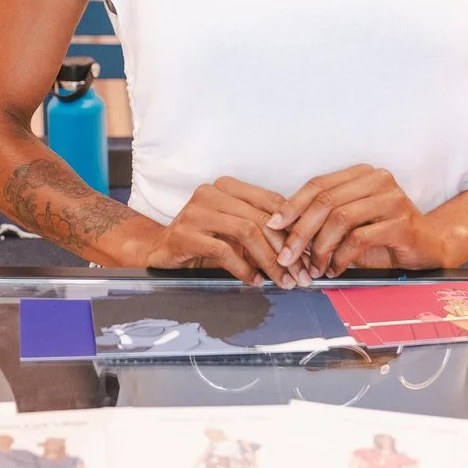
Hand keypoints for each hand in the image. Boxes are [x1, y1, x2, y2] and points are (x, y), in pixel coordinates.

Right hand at [119, 177, 288, 283]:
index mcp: (228, 186)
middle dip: (286, 250)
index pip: (272, 201)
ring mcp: (196, 211)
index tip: (308, 252)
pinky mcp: (186, 233)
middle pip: (262, 219)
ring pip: (247, 232)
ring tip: (281, 281)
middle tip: (299, 274)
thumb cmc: (203, 240)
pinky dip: (243, 269)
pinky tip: (253, 280)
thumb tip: (301, 250)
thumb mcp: (234, 231)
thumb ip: (261, 232)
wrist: (159, 250)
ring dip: (269, 261)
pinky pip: (224, 251)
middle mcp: (212, 192)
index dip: (294, 227)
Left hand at [266, 165, 463, 279]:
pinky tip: (335, 268)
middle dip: (300, 231)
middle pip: (325, 202)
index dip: (292, 205)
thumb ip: (323, 219)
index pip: (318, 185)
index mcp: (362, 174)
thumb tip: (282, 230)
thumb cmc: (385, 235)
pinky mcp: (401, 223)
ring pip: (340, 219)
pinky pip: (358, 238)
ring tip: (313, 267)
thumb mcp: (351, 222)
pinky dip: (340, 257)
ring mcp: (392, 200)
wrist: (430, 246)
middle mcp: (378, 180)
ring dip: (319, 247)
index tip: (273, 225)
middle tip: (286, 255)